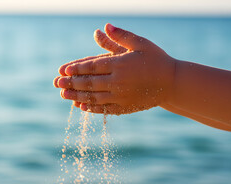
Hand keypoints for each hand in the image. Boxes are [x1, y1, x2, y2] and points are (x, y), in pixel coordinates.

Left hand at [55, 23, 175, 114]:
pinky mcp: (125, 107)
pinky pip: (105, 109)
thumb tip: (102, 27)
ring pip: (94, 97)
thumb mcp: (141, 43)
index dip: (76, 68)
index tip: (62, 70)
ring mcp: (121, 97)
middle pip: (89, 83)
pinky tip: (81, 107)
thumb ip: (120, 37)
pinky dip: (92, 108)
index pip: (92, 66)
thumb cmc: (157, 60)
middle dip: (71, 83)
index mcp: (120, 64)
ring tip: (63, 95)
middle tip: (56, 84)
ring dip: (77, 96)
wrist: (173, 83)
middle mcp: (118, 82)